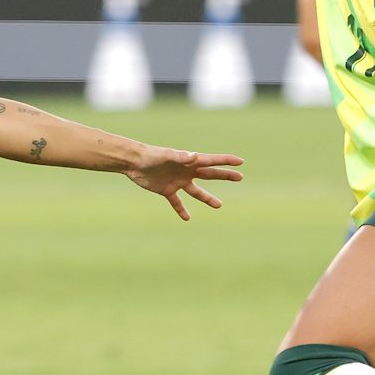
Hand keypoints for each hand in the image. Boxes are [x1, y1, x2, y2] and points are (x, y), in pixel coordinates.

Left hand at [125, 146, 244, 220]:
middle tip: (240, 177)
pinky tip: (187, 218)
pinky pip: (177, 202)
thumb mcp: (167, 156)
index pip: (211, 161)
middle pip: (209, 174)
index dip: (226, 161)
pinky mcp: (167, 190)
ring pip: (196, 191)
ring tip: (219, 205)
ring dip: (207, 198)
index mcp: (189, 161)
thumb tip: (194, 156)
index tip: (240, 162)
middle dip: (224, 176)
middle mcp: (186, 171)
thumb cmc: (151, 155)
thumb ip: (181, 157)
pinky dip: (181, 210)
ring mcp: (178, 181)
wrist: (134, 162)